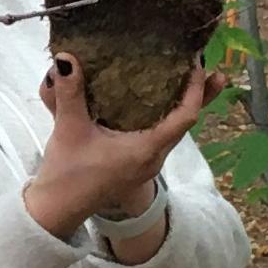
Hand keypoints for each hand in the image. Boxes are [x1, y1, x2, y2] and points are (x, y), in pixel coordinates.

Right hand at [23, 54, 224, 238]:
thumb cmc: (67, 176)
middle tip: (211, 69)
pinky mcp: (136, 165)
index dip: (195, 88)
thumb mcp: (69, 130)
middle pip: (187, 122)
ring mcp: (146, 163)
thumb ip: (69, 93)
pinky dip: (167, 115)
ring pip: (175, 129)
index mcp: (146, 150)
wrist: (57, 210)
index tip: (196, 63)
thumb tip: (67, 58)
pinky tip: (158, 102)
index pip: (185, 116)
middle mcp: (153, 157)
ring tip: (189, 79)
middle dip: (199, 94)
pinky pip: (162, 135)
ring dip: (184, 104)